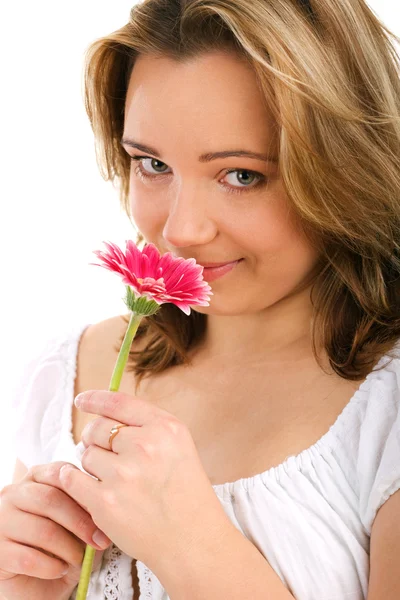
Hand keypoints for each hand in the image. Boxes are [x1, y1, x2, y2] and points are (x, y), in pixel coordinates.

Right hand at [0, 462, 108, 599]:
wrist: (36, 583)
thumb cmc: (59, 546)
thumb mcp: (75, 523)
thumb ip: (85, 508)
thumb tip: (104, 507)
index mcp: (34, 479)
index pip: (58, 472)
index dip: (83, 492)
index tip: (104, 511)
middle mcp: (12, 494)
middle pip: (50, 499)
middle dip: (80, 522)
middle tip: (99, 540)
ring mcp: (0, 521)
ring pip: (42, 530)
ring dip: (68, 548)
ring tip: (80, 559)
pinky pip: (28, 558)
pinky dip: (51, 566)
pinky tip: (60, 569)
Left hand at [59, 390, 232, 572]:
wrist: (193, 542)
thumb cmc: (187, 495)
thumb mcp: (180, 447)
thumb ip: (148, 427)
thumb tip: (106, 414)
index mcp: (166, 428)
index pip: (119, 402)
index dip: (95, 399)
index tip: (82, 400)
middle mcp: (145, 445)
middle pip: (98, 428)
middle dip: (96, 439)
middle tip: (107, 456)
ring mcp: (124, 474)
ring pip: (86, 455)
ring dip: (93, 466)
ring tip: (115, 481)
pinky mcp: (105, 502)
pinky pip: (72, 479)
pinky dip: (74, 481)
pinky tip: (86, 487)